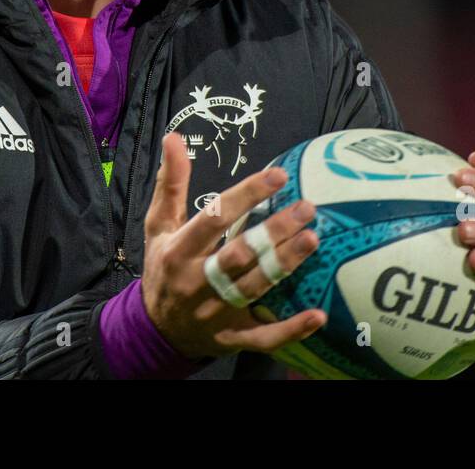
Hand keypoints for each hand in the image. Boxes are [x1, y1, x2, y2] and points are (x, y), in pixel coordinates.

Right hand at [140, 132, 325, 359]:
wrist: (155, 330)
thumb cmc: (163, 267)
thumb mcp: (158, 225)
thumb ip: (170, 183)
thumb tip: (174, 137)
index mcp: (179, 251)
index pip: (214, 218)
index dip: (246, 195)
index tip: (278, 175)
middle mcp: (197, 282)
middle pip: (239, 253)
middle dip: (273, 231)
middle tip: (307, 208)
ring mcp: (215, 312)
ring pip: (254, 287)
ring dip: (285, 265)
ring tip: (313, 239)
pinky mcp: (231, 338)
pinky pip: (263, 337)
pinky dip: (291, 329)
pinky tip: (318, 316)